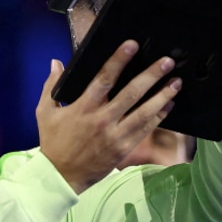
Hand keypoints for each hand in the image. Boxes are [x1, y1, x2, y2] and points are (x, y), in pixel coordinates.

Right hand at [36, 40, 182, 193]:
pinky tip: (169, 104)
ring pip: (144, 112)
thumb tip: (56, 62)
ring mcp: (116, 135)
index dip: (118, 61)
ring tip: (176, 82)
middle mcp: (102, 120)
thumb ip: (52, 86)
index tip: (132, 45)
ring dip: (162, 96)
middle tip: (167, 62)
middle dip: (151, 76)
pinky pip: (145, 130)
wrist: (61, 175)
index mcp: (83, 108)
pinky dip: (158, 116)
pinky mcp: (124, 148)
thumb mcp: (45, 112)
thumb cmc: (53, 141)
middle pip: (131, 93)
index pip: (104, 79)